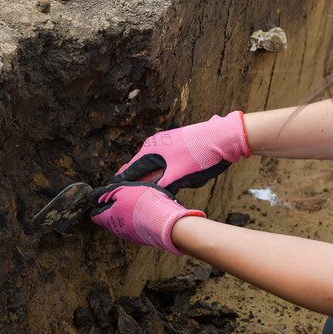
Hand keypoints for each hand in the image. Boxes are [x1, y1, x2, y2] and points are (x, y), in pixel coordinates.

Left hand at [90, 182, 204, 254]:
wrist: (166, 222)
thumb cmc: (142, 204)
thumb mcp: (122, 191)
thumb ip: (106, 193)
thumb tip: (94, 197)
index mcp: (109, 219)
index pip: (95, 216)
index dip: (97, 206)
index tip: (102, 199)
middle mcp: (118, 231)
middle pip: (110, 219)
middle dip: (114, 209)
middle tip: (123, 197)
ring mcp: (131, 236)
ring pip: (124, 224)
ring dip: (128, 215)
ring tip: (138, 203)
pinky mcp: (144, 238)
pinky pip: (137, 228)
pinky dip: (139, 220)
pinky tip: (148, 212)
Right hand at [112, 111, 249, 193]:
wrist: (223, 137)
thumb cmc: (199, 155)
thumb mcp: (178, 177)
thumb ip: (162, 187)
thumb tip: (149, 196)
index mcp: (151, 151)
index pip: (130, 171)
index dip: (120, 182)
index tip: (109, 191)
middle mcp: (155, 144)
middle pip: (140, 167)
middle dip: (133, 180)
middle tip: (120, 192)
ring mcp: (167, 143)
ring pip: (153, 164)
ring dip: (150, 176)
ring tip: (140, 187)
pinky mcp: (178, 144)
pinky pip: (163, 161)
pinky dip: (161, 171)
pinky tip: (164, 178)